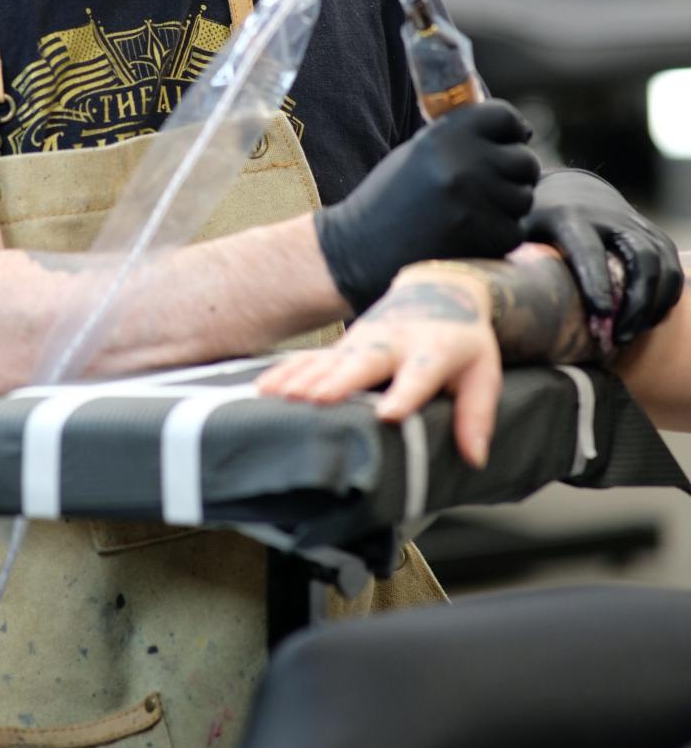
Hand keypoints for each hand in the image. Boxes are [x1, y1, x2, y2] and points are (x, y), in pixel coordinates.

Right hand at [257, 265, 501, 467]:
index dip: (405, 394)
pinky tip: (263, 389)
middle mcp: (392, 343)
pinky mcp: (342, 346)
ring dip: (304, 378)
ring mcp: (362, 342)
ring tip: (280, 398)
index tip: (389, 414)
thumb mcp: (484, 372)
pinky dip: (286, 373)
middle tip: (316, 399)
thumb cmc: (462, 341)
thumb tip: (475, 458)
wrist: (437, 290)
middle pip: (364, 361)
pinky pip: (310, 360)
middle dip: (340, 380)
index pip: (420, 374)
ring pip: (330, 360)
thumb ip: (478, 414)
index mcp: (432, 351)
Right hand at [314, 99, 538, 313]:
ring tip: (471, 212)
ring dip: (507, 205)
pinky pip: (515, 230)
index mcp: (446, 135)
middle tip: (489, 184)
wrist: (361, 250)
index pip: (505, 117)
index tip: (506, 142)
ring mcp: (478, 203)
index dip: (510, 130)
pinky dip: (499, 234)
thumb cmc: (392, 198)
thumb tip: (522, 131)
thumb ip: (463, 137)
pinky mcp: (487, 239)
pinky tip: (470, 234)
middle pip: (525, 160)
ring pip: (524, 197)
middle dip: (513, 172)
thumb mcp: (419, 151)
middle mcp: (465, 164)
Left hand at [522, 170, 683, 343]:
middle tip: (617, 337)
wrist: (568, 189)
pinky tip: (647, 320)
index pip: (588, 249)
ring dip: (652, 303)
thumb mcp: (517, 232)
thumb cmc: (534, 222)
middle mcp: (609, 217)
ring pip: (661, 263)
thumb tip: (491, 296)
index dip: (597, 281)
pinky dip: (666, 295)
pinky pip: (671, 265)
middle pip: (638, 258)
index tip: (601, 314)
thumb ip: (510, 258)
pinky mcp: (651, 233)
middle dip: (634, 302)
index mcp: (569, 216)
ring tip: (629, 335)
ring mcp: (635, 224)